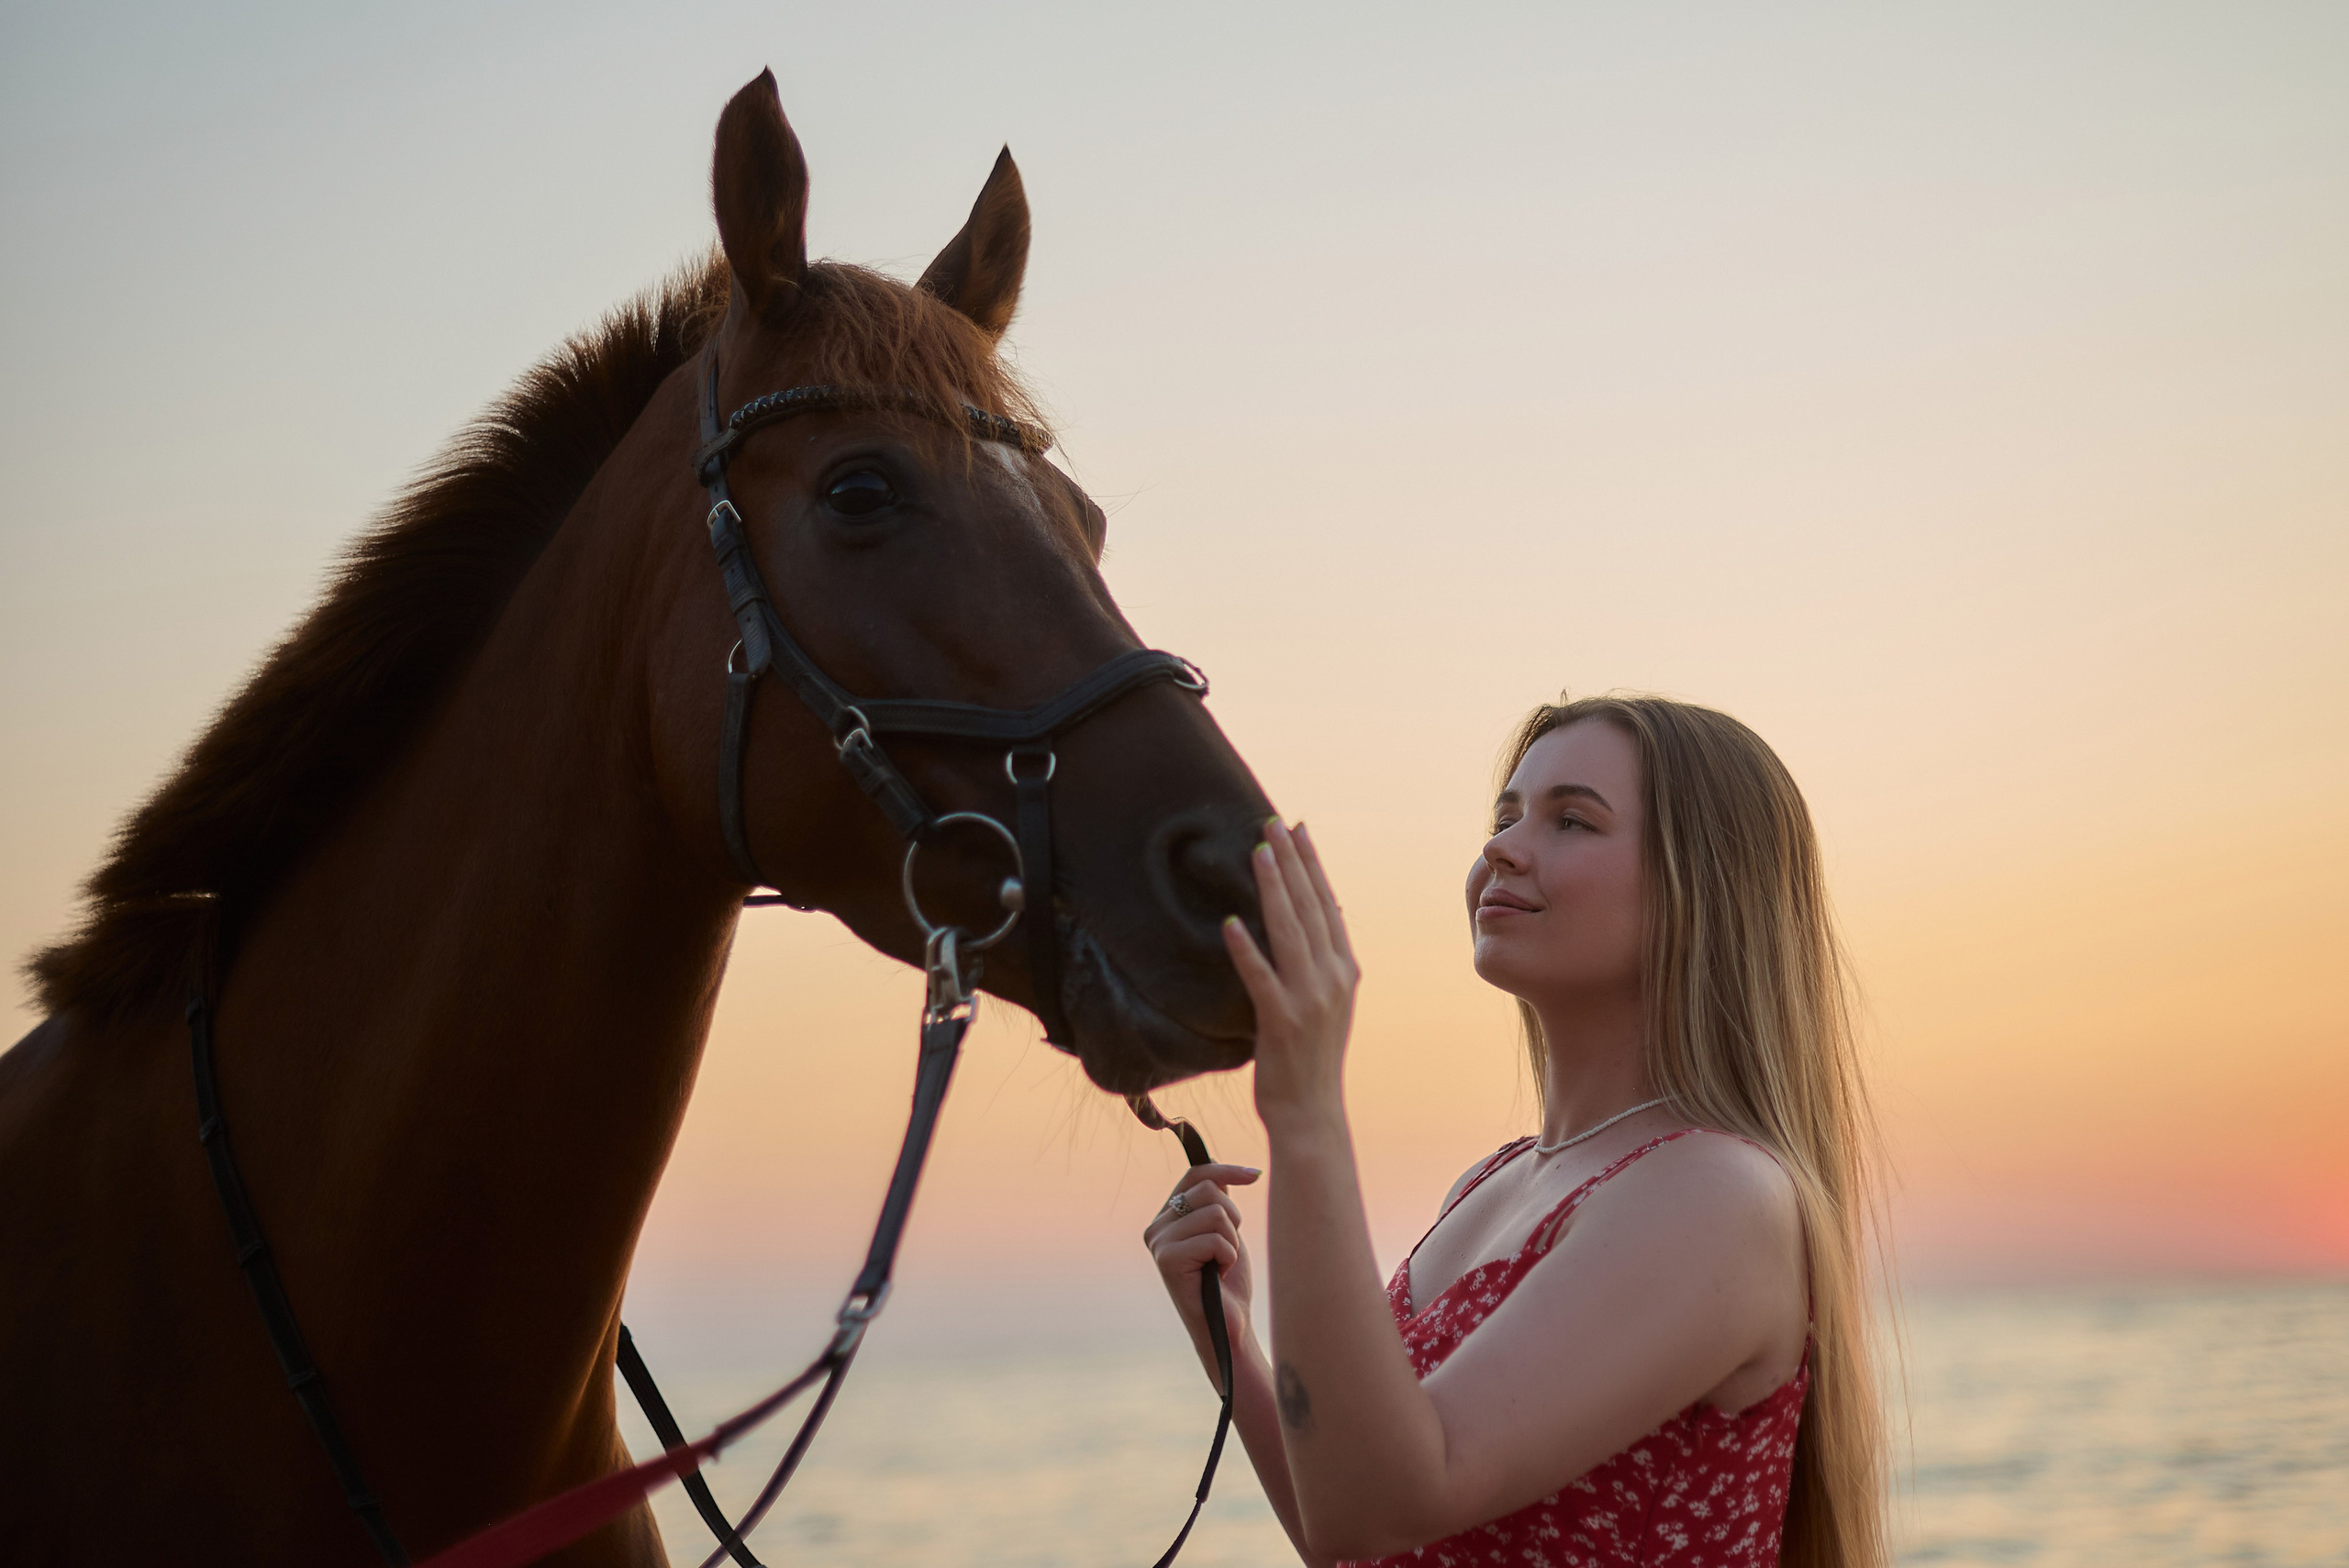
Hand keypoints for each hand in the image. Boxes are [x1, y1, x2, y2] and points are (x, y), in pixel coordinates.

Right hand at [1143, 1162, 1260, 1357]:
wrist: (1228, 1326)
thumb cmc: (1227, 1281)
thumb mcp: (1223, 1230)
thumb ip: (1215, 1200)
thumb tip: (1219, 1164)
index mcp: (1167, 1216)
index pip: (1196, 1174)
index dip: (1228, 1170)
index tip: (1256, 1175)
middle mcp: (1156, 1226)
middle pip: (1210, 1190)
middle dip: (1233, 1218)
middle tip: (1226, 1250)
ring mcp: (1159, 1242)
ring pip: (1216, 1213)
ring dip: (1231, 1241)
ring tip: (1221, 1265)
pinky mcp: (1167, 1259)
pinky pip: (1215, 1238)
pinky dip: (1228, 1258)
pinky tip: (1217, 1276)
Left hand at [1226, 820, 1358, 1135]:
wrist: (1312, 1113)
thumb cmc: (1310, 1059)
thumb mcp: (1326, 1006)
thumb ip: (1319, 967)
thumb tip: (1305, 926)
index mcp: (1344, 972)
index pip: (1328, 906)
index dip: (1312, 866)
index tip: (1298, 831)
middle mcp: (1333, 979)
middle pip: (1310, 908)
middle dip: (1292, 862)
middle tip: (1273, 823)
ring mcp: (1309, 1000)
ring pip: (1290, 932)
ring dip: (1273, 889)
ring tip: (1258, 852)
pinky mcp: (1282, 1021)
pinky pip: (1261, 978)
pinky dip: (1246, 949)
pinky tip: (1229, 924)